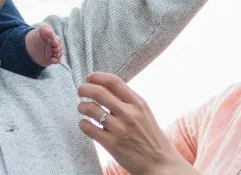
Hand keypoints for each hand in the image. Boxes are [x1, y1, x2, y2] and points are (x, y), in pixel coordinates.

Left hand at [78, 72, 194, 174]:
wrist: (160, 163)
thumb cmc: (151, 137)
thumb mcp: (144, 112)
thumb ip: (128, 100)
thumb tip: (106, 86)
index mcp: (138, 103)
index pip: (114, 81)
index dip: (97, 76)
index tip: (89, 78)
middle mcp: (129, 114)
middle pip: (99, 92)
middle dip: (84, 89)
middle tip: (80, 91)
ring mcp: (120, 129)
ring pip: (91, 109)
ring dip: (82, 106)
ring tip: (82, 108)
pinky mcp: (112, 144)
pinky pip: (89, 129)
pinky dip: (83, 124)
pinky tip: (85, 124)